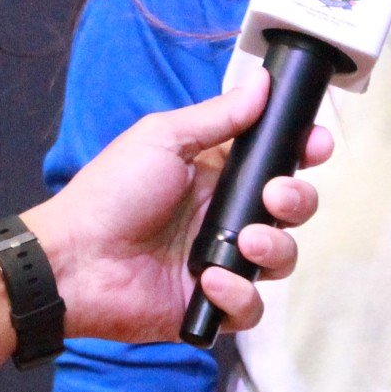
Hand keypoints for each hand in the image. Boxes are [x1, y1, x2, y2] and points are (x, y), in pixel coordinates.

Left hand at [25, 67, 329, 342]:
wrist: (74, 259)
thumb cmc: (112, 192)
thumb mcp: (163, 139)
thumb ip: (219, 117)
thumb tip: (263, 83)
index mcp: (218, 175)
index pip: (276, 163)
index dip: (303, 154)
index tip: (316, 145)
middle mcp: (226, 218)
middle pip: (291, 210)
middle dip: (298, 201)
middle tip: (277, 198)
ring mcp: (222, 263)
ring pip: (281, 260)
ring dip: (276, 248)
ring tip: (247, 242)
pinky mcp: (212, 306)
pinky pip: (250, 308)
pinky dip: (240, 295)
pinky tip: (210, 280)